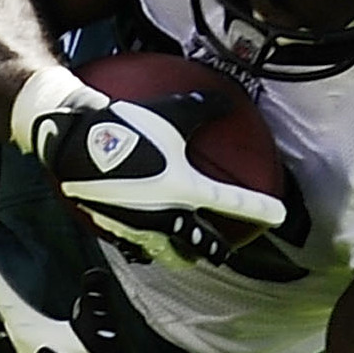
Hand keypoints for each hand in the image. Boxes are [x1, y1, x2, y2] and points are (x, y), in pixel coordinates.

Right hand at [13, 71, 285, 263]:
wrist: (74, 140)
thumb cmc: (123, 126)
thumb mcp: (168, 112)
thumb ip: (201, 107)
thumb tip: (227, 99)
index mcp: (187, 188)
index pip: (234, 202)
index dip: (261, 209)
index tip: (279, 215)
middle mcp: (169, 213)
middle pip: (203, 242)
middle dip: (218, 249)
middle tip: (226, 250)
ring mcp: (143, 224)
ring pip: (172, 249)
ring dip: (184, 252)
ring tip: (189, 252)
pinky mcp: (118, 226)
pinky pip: (141, 242)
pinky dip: (151, 243)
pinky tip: (147, 236)